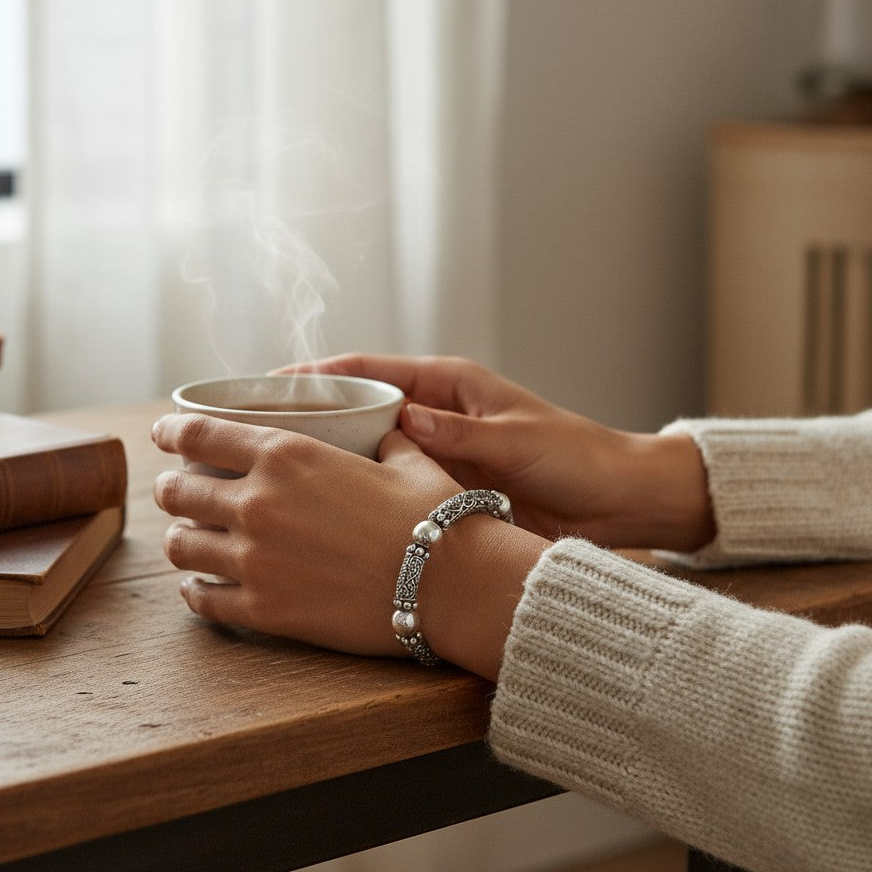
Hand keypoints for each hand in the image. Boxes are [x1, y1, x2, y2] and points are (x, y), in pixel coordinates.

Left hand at [152, 413, 545, 678]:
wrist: (452, 583)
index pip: (199, 433)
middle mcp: (257, 503)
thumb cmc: (434, 516)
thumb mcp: (404, 458)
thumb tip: (387, 430)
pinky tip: (201, 587)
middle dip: (171, 488)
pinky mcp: (264, 610)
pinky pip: (203, 600)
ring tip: (190, 539)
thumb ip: (380, 439)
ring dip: (180, 539)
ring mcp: (255, 561)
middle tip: (177, 491)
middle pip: (177, 491)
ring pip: (180, 547)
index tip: (163, 432)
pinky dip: (196, 591)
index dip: (171, 430)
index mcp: (286, 455)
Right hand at [281, 354, 715, 551]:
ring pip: (366, 442)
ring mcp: (435, 448)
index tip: (268, 383)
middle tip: (255, 429)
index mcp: (448, 385)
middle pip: (356, 402)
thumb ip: (461, 433)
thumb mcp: (517, 442)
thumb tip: (405, 419)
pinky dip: (358, 484)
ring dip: (328, 451)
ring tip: (276, 469)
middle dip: (308, 412)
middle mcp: (434, 412)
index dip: (317, 374)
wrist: (615, 500)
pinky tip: (326, 503)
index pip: (368, 368)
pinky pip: (389, 478)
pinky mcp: (442, 482)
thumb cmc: (576, 458)